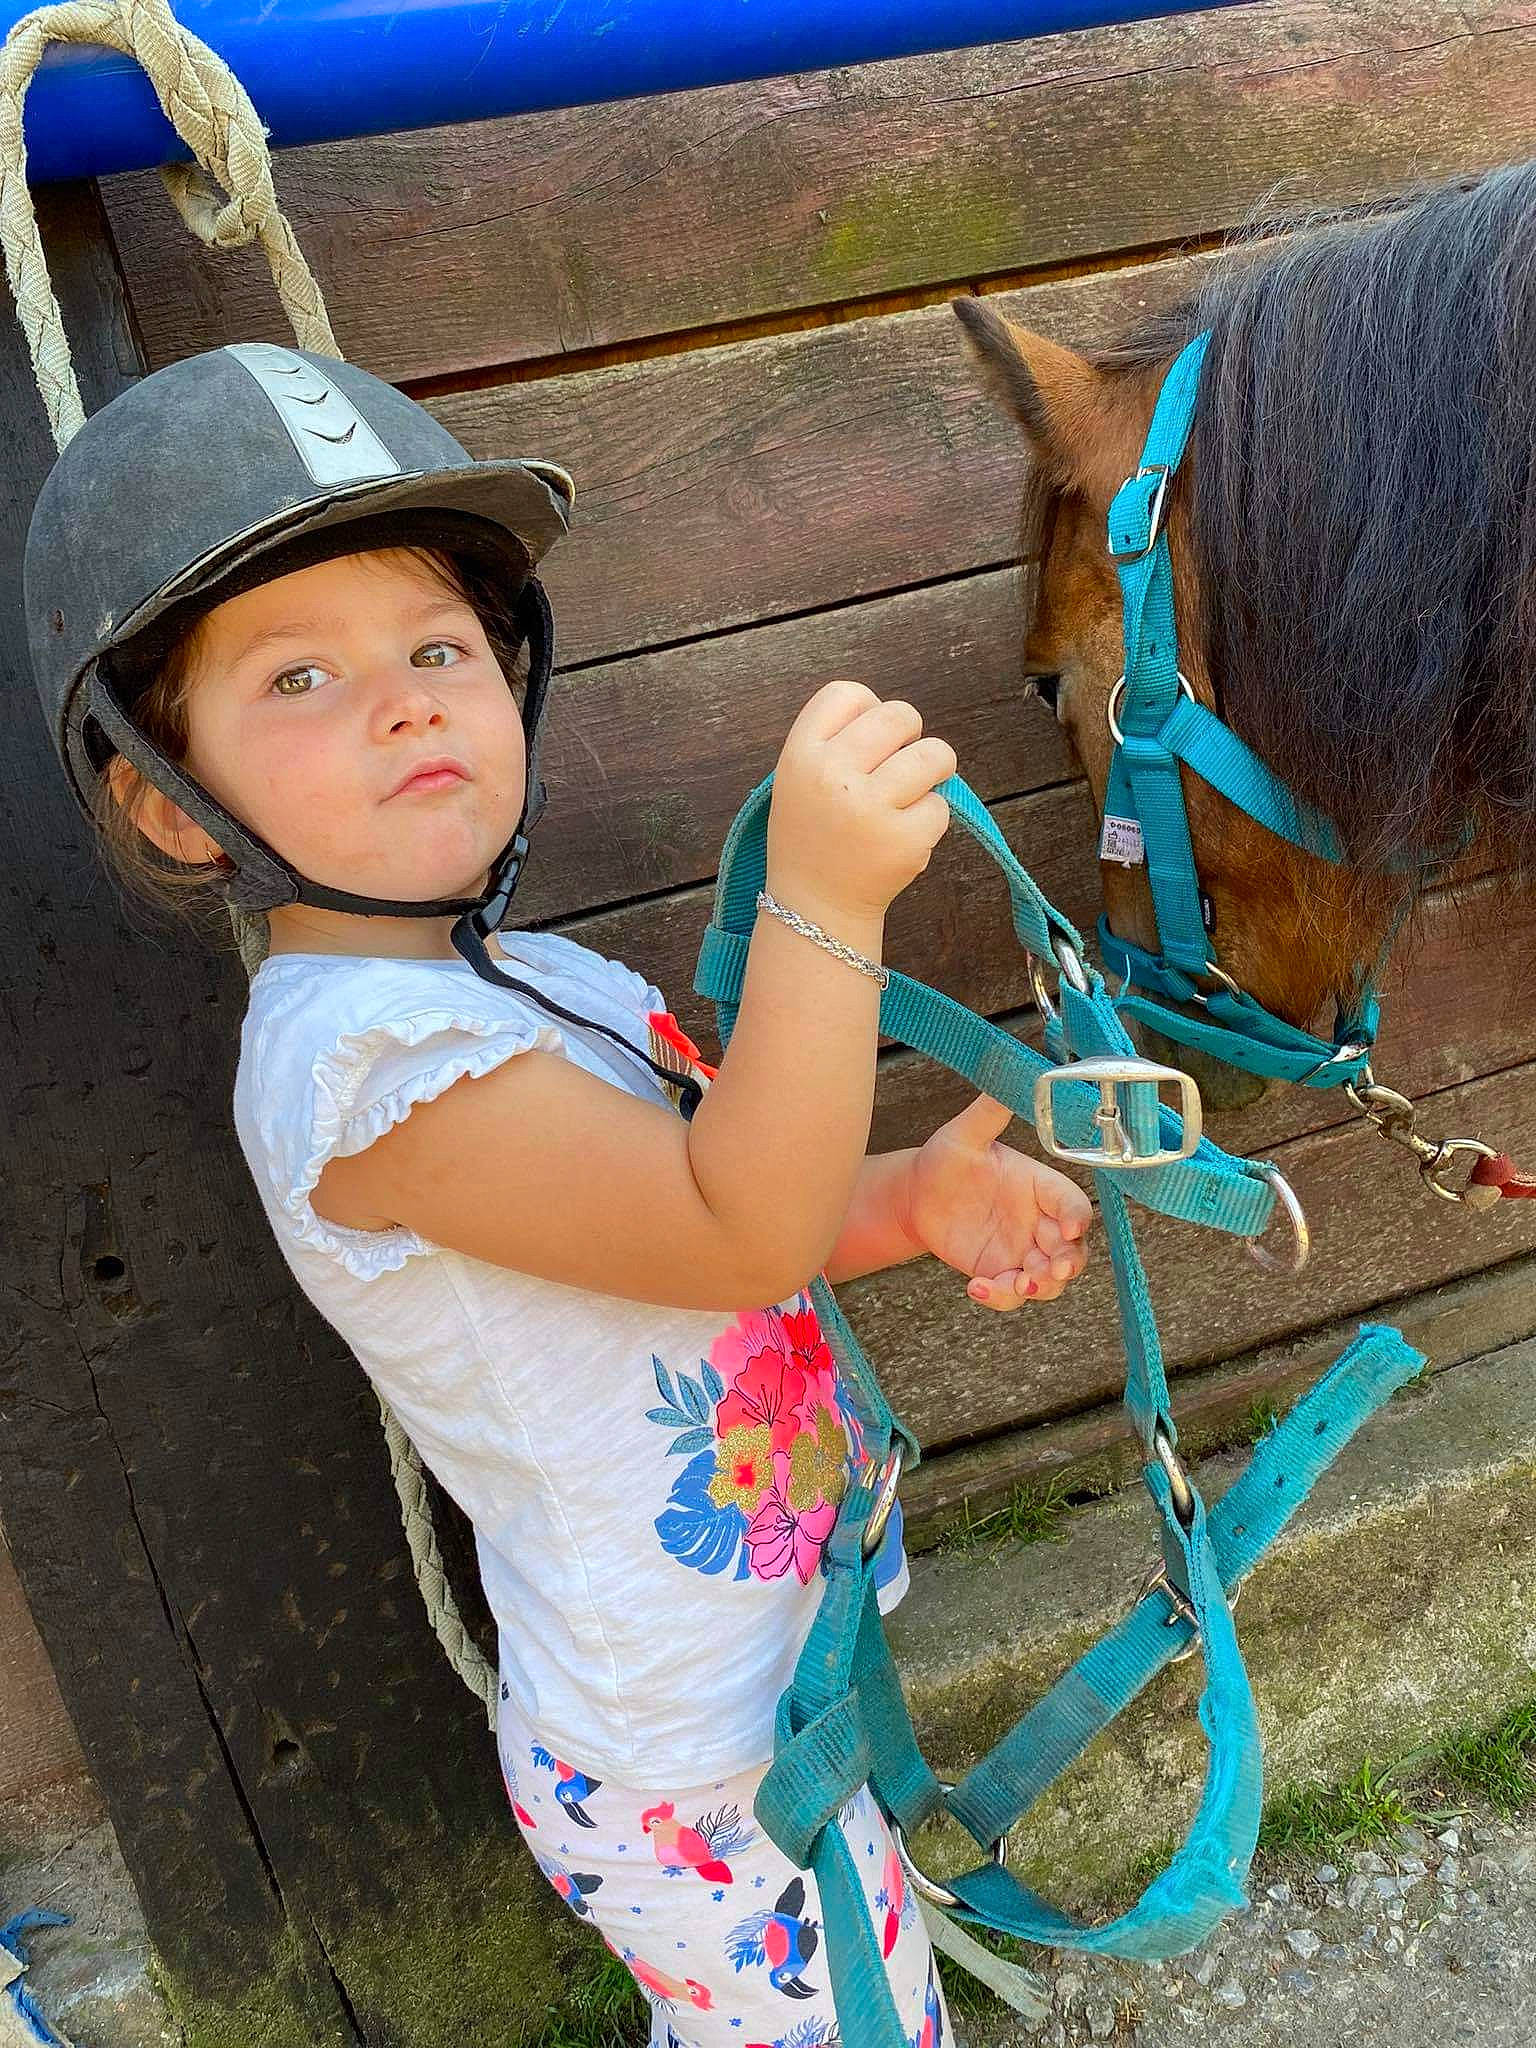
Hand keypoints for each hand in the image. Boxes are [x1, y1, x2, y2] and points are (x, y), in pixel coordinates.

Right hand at [766, 681, 954, 926]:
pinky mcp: (903, 840)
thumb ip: (836, 741)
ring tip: (916, 790)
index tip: (871, 737)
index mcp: (800, 756)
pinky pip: (940, 806)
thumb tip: (897, 718)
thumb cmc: (814, 835)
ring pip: (935, 754)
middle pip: (899, 715)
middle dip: (911, 734)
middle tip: (902, 763)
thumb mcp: (798, 779)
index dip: (868, 707)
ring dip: (935, 769)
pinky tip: (904, 833)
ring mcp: (869, 809)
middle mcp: (831, 777)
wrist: (813, 908)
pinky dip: (929, 818)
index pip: (846, 694)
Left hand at [900, 1097, 1091, 1308]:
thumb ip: (988, 1112)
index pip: (1072, 1204)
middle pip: (1072, 1250)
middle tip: (1053, 1270)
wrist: (918, 1196)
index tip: (1069, 1227)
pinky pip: (1011, 1294)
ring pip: (1049, 1280)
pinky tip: (976, 1288)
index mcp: (1041, 1187)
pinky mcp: (1000, 1272)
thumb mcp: (964, 1135)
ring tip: (1018, 1284)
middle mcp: (1039, 1222)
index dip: (1077, 1217)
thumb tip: (1011, 1075)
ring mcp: (1022, 1251)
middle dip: (1067, 1263)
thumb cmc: (946, 1160)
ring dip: (1041, 1287)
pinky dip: (1000, 1297)